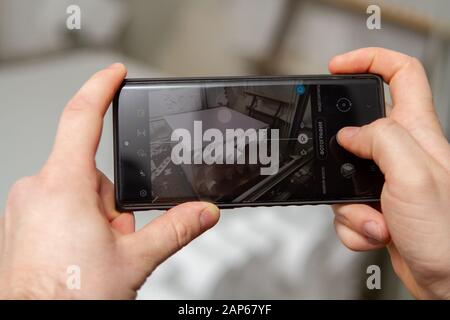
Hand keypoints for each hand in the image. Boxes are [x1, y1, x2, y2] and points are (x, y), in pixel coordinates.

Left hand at [0, 63, 219, 298]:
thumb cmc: (70, 297)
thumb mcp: (133, 259)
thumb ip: (175, 228)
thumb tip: (205, 211)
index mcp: (64, 186)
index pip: (81, 117)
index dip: (101, 88)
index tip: (116, 73)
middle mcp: (38, 189)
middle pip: (92, 173)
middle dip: (113, 202)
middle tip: (117, 237)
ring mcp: (26, 207)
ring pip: (78, 193)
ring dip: (97, 216)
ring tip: (98, 251)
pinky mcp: (23, 222)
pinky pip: (59, 206)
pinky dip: (77, 223)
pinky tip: (81, 253)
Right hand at [329, 48, 449, 298]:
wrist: (449, 281)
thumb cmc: (447, 235)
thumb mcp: (413, 176)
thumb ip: (380, 141)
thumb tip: (350, 134)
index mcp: (417, 133)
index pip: (400, 74)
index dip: (368, 60)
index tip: (338, 66)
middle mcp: (402, 152)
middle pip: (358, 128)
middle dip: (340, 151)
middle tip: (339, 166)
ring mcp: (388, 179)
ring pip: (345, 173)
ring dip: (347, 203)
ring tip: (374, 219)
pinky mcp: (377, 204)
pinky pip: (346, 205)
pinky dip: (352, 224)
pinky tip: (375, 232)